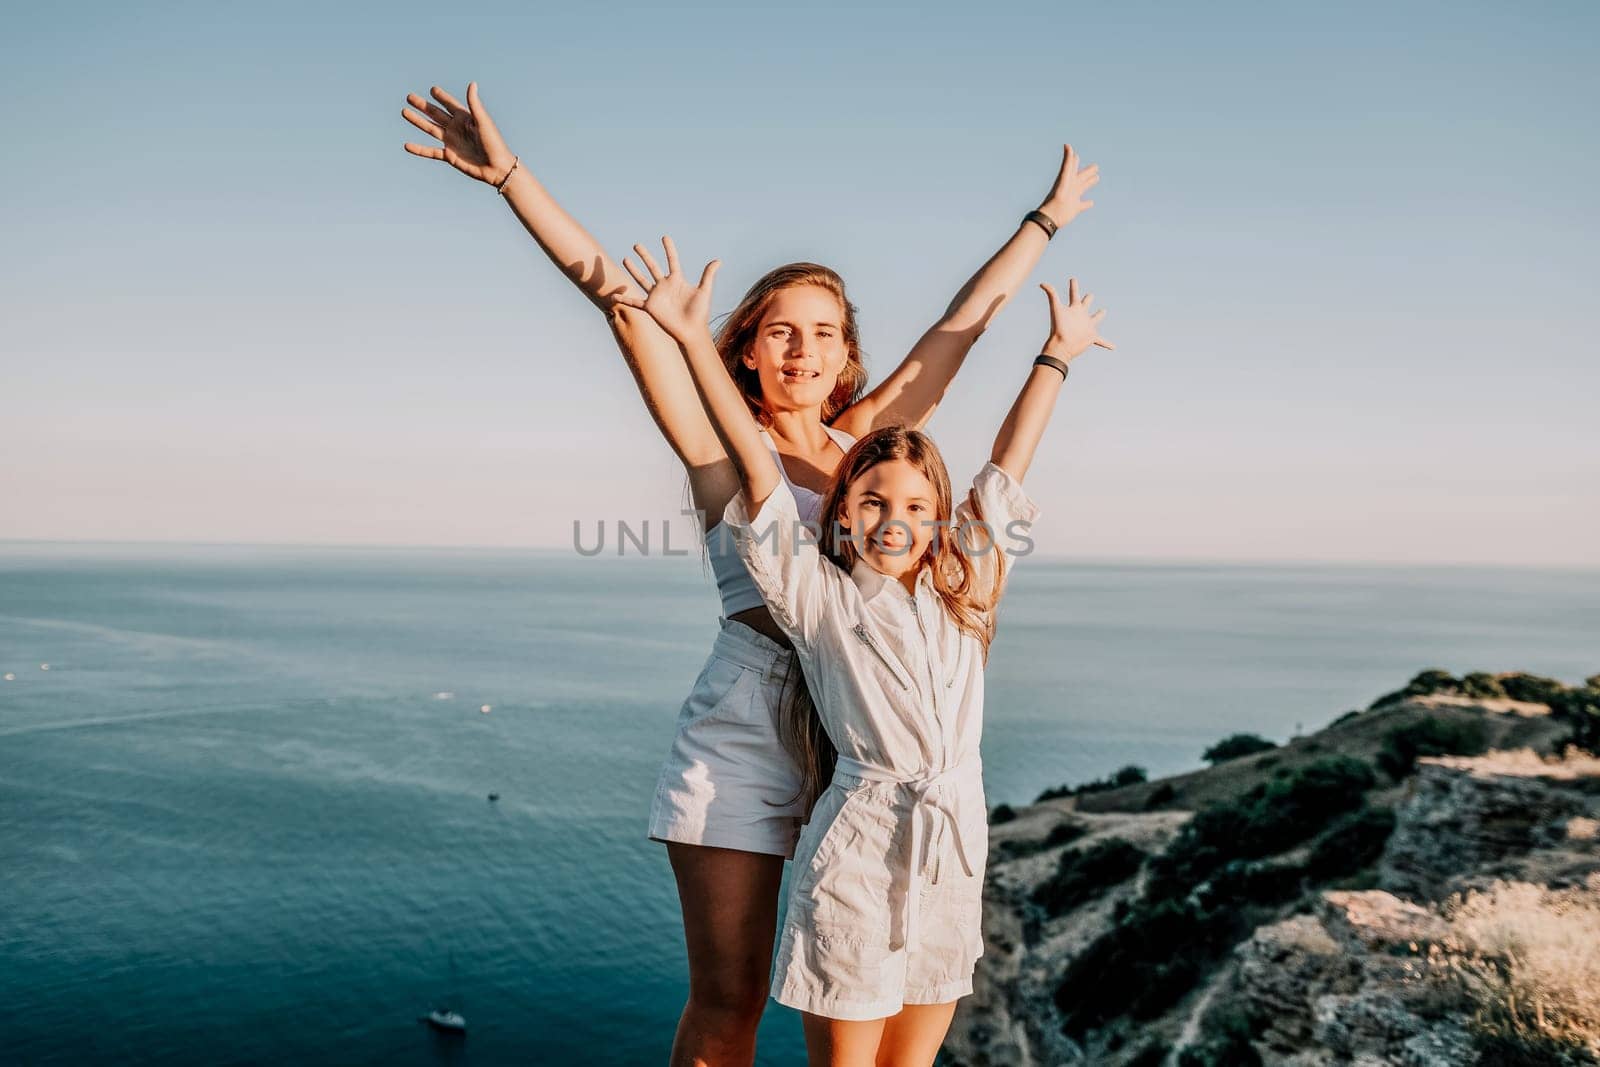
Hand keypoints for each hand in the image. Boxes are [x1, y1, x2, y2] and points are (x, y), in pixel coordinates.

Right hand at [402, 82, 517, 185]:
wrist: (496, 168)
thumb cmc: (494, 143)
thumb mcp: (483, 122)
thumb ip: (474, 104)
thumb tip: (472, 84)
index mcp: (465, 118)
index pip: (450, 104)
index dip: (441, 97)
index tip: (433, 89)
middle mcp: (456, 128)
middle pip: (436, 114)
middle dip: (423, 106)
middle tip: (409, 97)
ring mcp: (452, 142)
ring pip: (430, 129)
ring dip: (417, 121)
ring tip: (404, 112)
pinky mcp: (449, 156)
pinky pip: (431, 152)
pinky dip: (419, 149)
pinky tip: (407, 145)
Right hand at [616, 237, 721, 340]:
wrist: (692, 331)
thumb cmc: (699, 312)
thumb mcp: (704, 291)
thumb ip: (708, 275)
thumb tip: (718, 260)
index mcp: (677, 280)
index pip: (672, 260)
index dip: (669, 249)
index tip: (664, 237)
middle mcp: (665, 286)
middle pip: (652, 266)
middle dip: (644, 255)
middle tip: (637, 244)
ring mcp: (656, 296)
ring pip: (641, 279)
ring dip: (633, 270)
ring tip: (625, 259)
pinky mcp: (650, 307)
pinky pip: (634, 302)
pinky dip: (624, 299)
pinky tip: (613, 296)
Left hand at [1037, 144, 1098, 227]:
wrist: (1051, 216)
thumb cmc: (1057, 196)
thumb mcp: (1064, 176)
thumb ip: (1067, 162)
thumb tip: (1067, 145)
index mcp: (1067, 179)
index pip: (1072, 167)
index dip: (1074, 160)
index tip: (1075, 155)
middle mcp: (1070, 187)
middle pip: (1080, 177)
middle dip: (1087, 172)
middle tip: (1095, 166)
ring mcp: (1072, 197)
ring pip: (1082, 188)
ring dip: (1089, 183)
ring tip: (1097, 178)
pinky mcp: (1074, 208)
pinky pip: (1082, 205)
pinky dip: (1087, 204)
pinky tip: (1091, 203)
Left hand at [1039, 278, 1113, 359]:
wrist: (1062, 345)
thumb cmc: (1058, 327)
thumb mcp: (1056, 308)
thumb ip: (1051, 294)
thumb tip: (1041, 283)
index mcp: (1074, 308)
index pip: (1073, 294)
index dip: (1073, 286)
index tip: (1072, 279)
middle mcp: (1081, 315)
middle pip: (1085, 304)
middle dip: (1088, 299)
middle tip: (1090, 295)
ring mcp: (1087, 326)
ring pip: (1095, 319)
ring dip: (1099, 315)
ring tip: (1103, 311)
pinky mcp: (1091, 337)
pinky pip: (1101, 341)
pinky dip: (1107, 344)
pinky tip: (1114, 347)